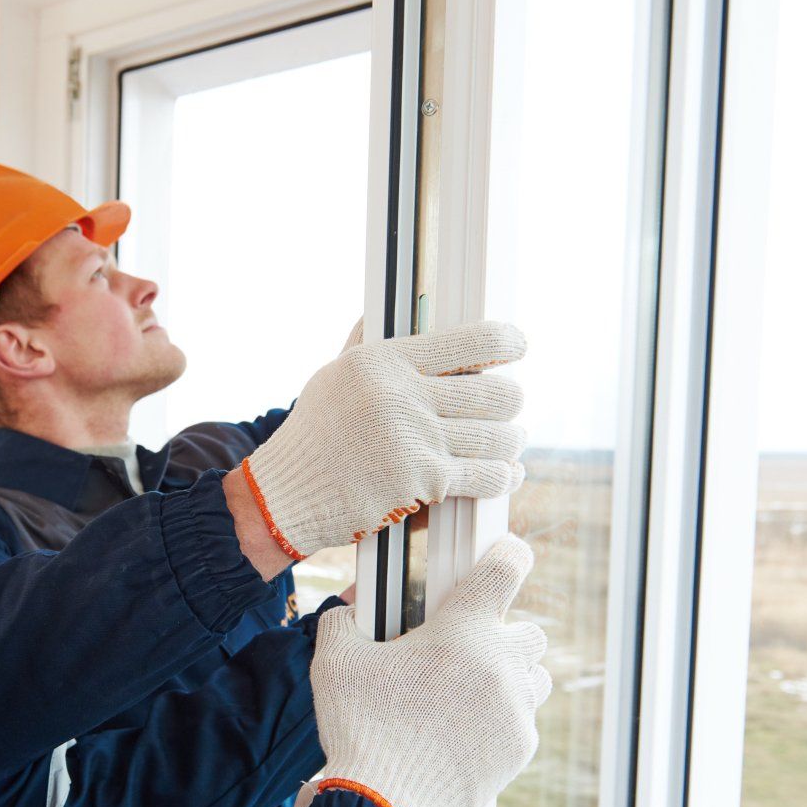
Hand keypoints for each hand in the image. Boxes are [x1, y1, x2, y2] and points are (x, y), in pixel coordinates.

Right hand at [239, 322, 526, 561]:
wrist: (287, 495)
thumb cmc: (312, 436)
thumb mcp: (332, 377)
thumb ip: (364, 345)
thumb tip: (380, 311)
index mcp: (384, 361)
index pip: (467, 342)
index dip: (506, 342)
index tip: (519, 346)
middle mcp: (403, 396)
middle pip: (494, 392)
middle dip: (510, 401)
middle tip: (510, 406)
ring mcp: (416, 439)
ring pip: (498, 436)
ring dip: (511, 442)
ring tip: (511, 441)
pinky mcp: (424, 481)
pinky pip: (487, 476)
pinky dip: (504, 476)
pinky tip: (507, 474)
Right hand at [308, 534, 550, 806]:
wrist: (384, 803)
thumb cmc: (361, 728)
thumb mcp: (335, 662)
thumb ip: (344, 622)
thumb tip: (348, 613)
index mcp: (461, 631)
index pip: (505, 570)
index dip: (510, 555)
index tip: (509, 555)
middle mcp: (500, 665)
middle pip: (531, 632)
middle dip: (505, 636)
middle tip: (469, 652)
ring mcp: (516, 710)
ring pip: (536, 679)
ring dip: (512, 679)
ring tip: (472, 695)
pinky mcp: (519, 749)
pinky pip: (524, 725)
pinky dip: (502, 724)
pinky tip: (465, 735)